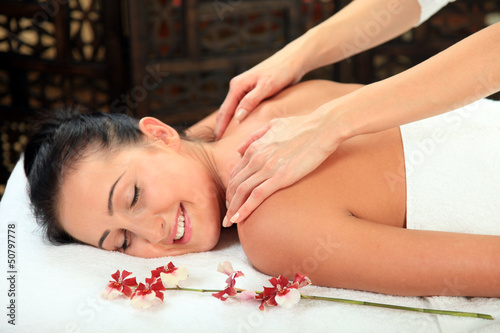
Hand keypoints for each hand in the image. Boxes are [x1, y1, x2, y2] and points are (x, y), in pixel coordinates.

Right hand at [214, 46, 305, 139]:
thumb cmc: (281, 72)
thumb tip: (237, 118)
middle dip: (222, 126)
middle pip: (226, 110)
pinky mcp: (253, 91)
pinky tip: (241, 128)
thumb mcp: (266, 87)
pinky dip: (239, 117)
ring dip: (230, 123)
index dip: (221, 127)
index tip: (217, 141)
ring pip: (234, 109)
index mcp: (237, 85)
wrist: (293, 61)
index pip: (225, 110)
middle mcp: (238, 86)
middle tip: (219, 144)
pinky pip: (242, 107)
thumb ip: (251, 101)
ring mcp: (245, 89)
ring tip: (228, 140)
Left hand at [223, 107, 343, 226]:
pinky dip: (244, 209)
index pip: (236, 173)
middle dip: (229, 202)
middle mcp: (256, 158)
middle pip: (235, 184)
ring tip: (228, 223)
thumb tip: (239, 149)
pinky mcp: (280, 177)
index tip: (231, 200)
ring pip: (241, 192)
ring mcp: (267, 168)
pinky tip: (238, 219)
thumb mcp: (273, 125)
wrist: (322, 128)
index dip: (230, 188)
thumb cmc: (302, 126)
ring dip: (232, 209)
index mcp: (254, 147)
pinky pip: (256, 196)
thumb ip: (254, 136)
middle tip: (226, 216)